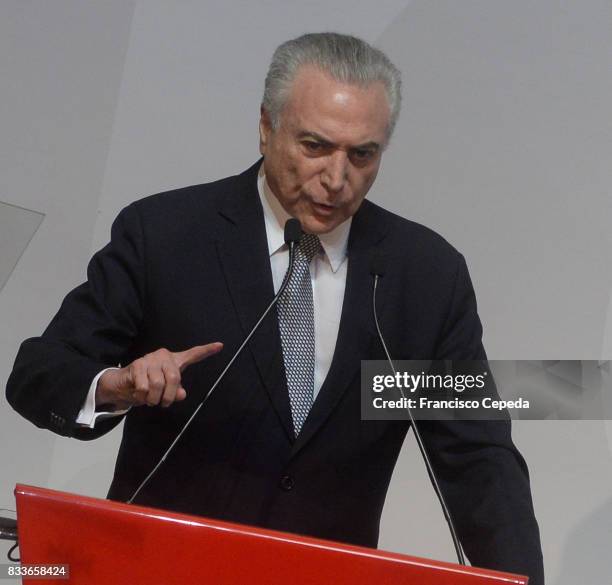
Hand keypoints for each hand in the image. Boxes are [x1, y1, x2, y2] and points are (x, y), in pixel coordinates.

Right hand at [96, 343, 222, 409]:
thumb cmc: (148, 386)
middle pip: (175, 378)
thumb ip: (176, 392)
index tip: (220, 345)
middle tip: (164, 403)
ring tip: (150, 399)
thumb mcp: (165, 391)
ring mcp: (150, 359)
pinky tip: (140, 395)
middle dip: (169, 396)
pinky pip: (144, 387)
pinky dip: (143, 397)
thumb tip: (181, 394)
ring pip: (158, 384)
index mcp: (175, 360)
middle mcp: (164, 356)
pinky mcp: (137, 365)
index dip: (207, 350)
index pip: (193, 354)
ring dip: (154, 398)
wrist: (123, 384)